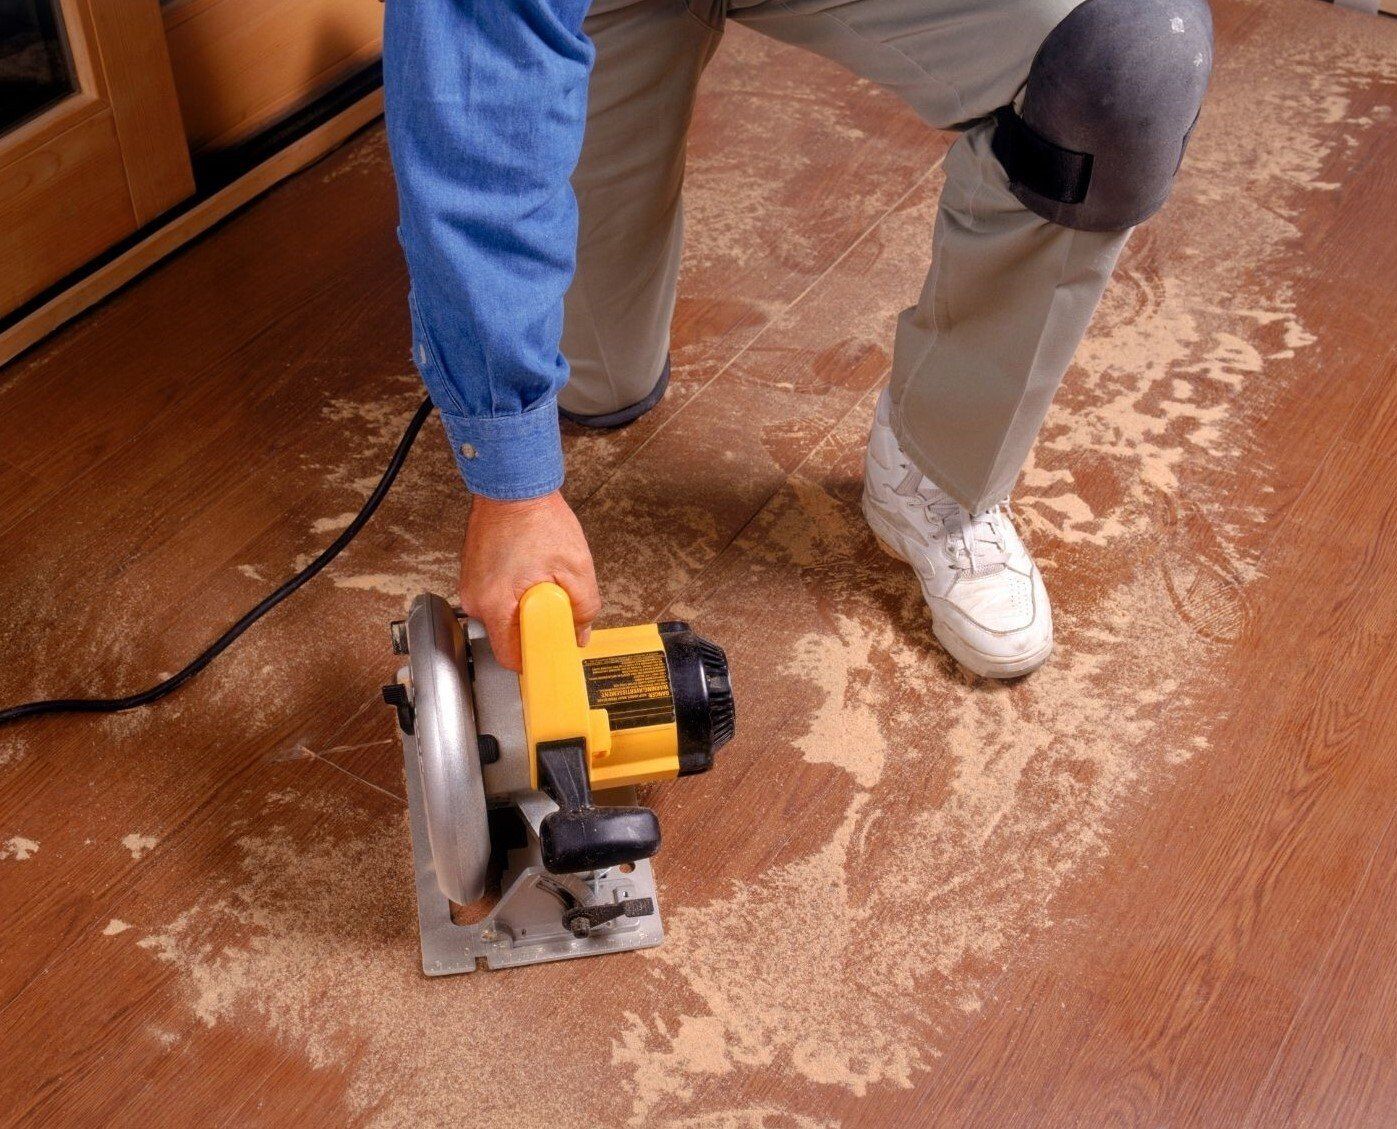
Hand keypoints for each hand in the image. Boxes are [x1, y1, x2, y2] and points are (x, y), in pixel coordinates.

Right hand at [459, 490, 599, 670]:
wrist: (513, 485)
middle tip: (555, 602)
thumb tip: (578, 633)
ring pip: (506, 616)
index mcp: (494, 604)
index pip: (510, 657)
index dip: (536, 657)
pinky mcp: (476, 575)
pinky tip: (530, 569)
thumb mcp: (576, 568)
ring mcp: (472, 586)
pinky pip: (500, 598)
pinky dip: (518, 591)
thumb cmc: (537, 518)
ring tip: (542, 577)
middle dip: (536, 626)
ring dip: (528, 606)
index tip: (553, 651)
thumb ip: (583, 608)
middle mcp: (475, 599)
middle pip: (509, 636)